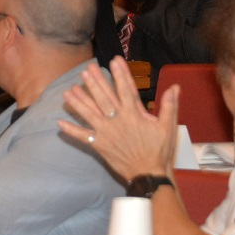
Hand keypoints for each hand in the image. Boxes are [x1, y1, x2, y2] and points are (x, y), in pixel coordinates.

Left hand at [59, 57, 176, 180]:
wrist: (148, 174)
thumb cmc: (159, 151)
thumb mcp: (168, 127)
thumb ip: (170, 105)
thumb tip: (175, 86)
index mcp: (134, 114)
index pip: (126, 89)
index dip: (121, 74)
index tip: (114, 60)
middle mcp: (118, 120)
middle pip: (104, 98)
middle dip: (94, 83)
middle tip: (86, 70)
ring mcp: (107, 133)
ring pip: (90, 114)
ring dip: (78, 102)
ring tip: (68, 91)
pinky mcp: (100, 145)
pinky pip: (83, 137)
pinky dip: (71, 130)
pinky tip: (59, 123)